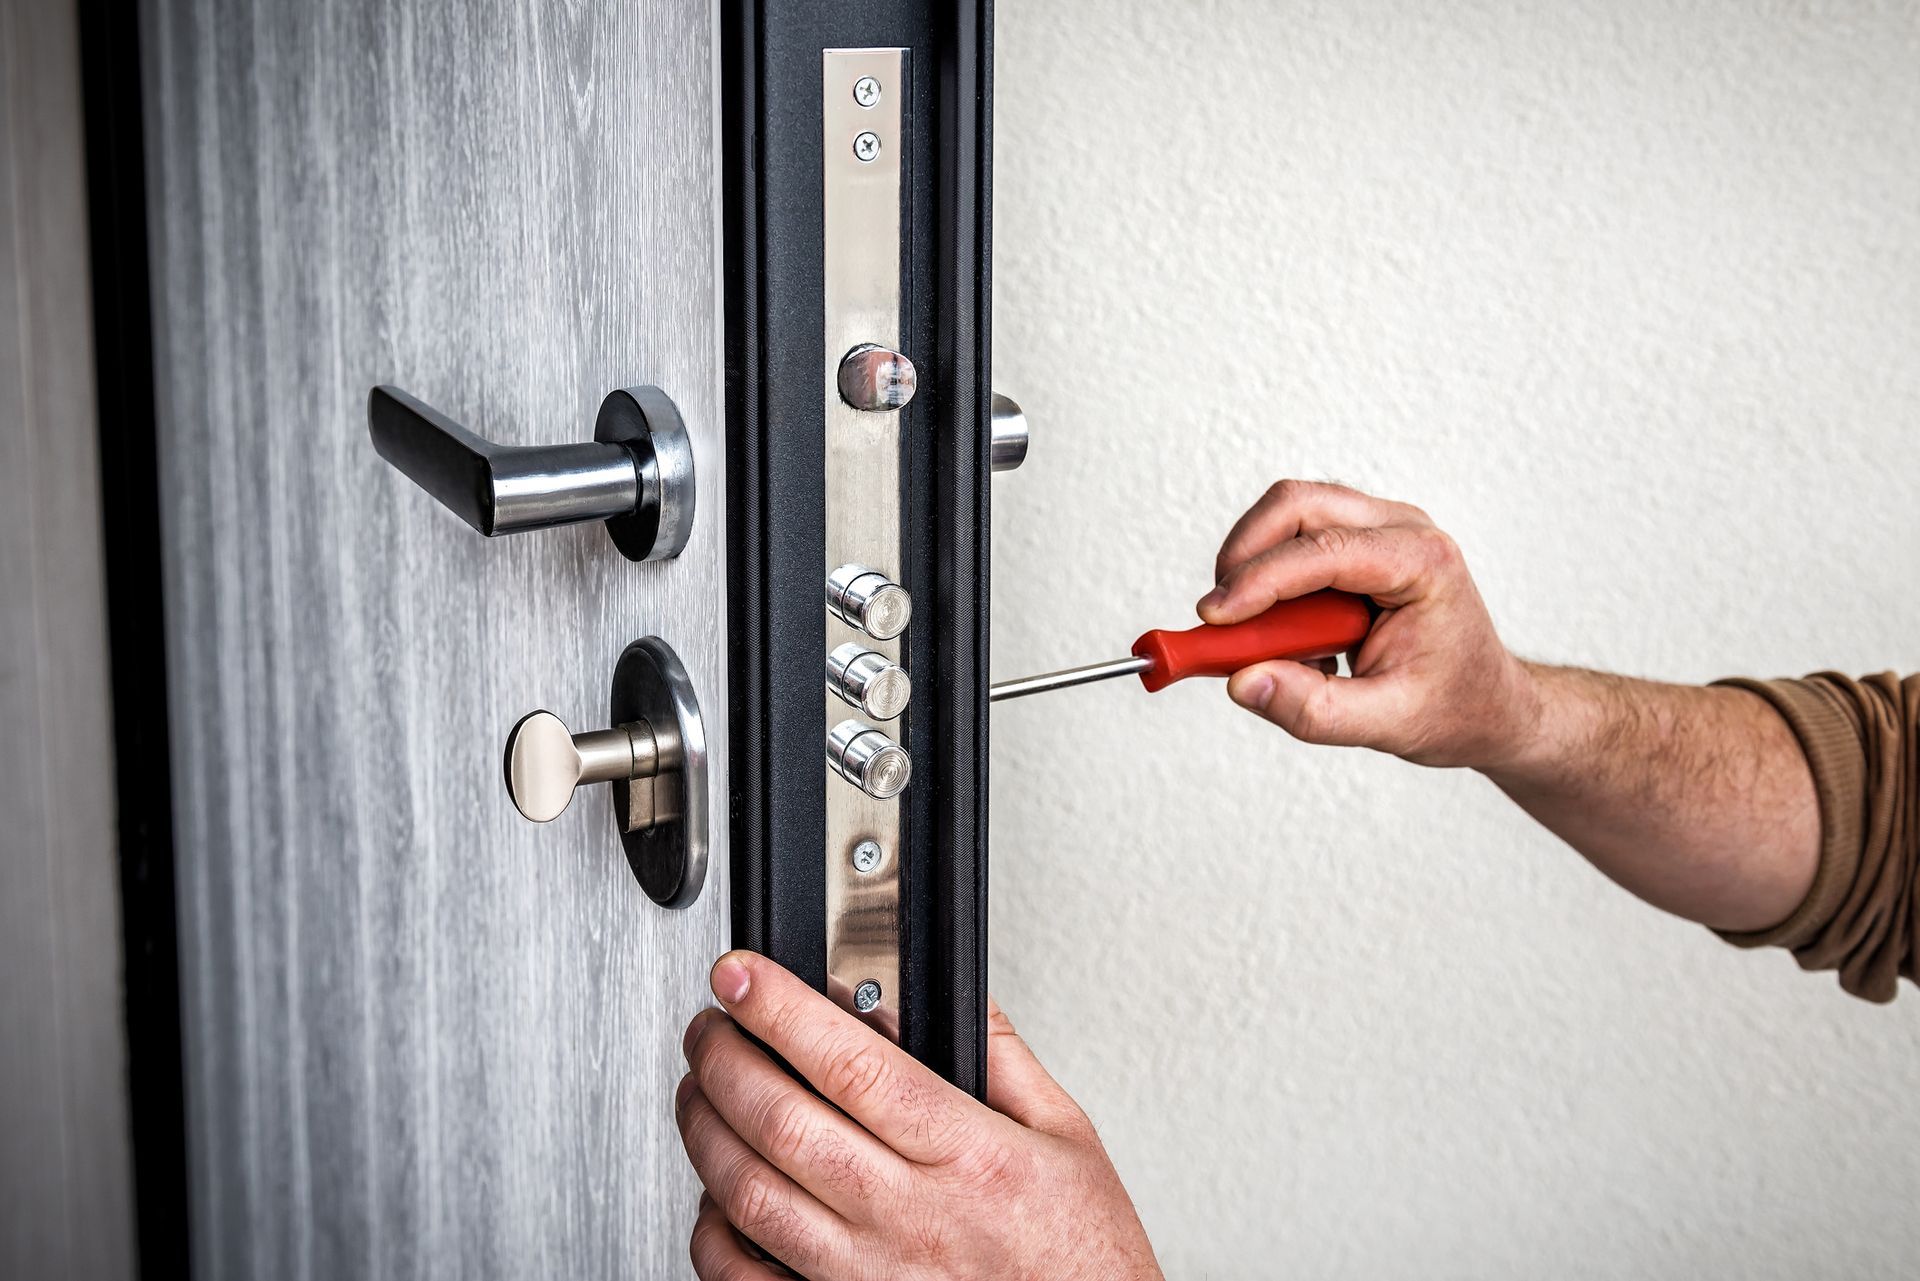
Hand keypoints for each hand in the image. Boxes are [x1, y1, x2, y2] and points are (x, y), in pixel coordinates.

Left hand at [675, 951, 1160, 1280]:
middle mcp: (911, 1218)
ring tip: (700, 1089)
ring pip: (751, 1195)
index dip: (780, 1008)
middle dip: (725, 1058)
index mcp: (968, 1155)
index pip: (851, 1062)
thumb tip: (937, 993)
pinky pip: (746, 1278)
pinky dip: (712, 1231)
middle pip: (782, 1121)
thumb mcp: (1068, 1136)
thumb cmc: (1083, 1259)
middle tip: (709, 1023)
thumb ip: (1001, 1056)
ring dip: (706, 1131)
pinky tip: (715, 1193)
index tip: (741, 975)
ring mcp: (867, 1277)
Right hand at [1199, 479, 1536, 769]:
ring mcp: (1379, 529)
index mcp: (1423, 563)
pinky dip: (1268, 578)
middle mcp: (1402, 529)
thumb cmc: (1453, 706)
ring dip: (1253, 564)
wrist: (1487, 703)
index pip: (1324, 550)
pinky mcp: (1356, 543)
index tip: (1213, 617)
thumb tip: (1243, 682)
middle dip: (1244, 554)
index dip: (1259, 580)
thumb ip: (1313, 709)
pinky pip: (1292, 539)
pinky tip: (1288, 633)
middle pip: (1298, 504)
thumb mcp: (1388, 723)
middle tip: (1218, 615)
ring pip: (1289, 512)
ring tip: (1258, 633)